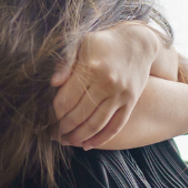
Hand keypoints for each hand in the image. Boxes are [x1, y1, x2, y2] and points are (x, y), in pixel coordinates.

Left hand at [52, 22, 162, 149]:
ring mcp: (120, 93)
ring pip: (96, 124)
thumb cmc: (104, 43)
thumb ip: (66, 63)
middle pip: (79, 115)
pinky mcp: (131, 101)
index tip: (48, 118)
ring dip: (79, 137)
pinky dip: (101, 139)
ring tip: (68, 141)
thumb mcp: (82, 44)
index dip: (55, 113)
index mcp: (90, 67)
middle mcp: (106, 82)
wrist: (138, 42)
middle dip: (64, 128)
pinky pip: (115, 126)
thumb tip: (53, 83)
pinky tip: (88, 145)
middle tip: (54, 135)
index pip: (66, 100)